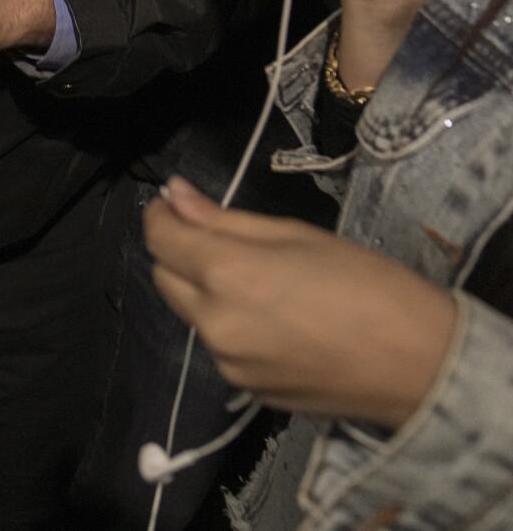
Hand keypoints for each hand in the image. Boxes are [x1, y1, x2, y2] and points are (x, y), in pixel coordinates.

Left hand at [145, 175, 456, 429]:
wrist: (424, 368)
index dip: (162, 216)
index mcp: (226, 276)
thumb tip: (173, 194)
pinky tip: (279, 324)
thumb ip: (224, 219)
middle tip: (223, 242)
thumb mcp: (298, 235)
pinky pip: (223, 349)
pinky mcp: (247, 391)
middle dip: (181, 255)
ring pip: (193, 316)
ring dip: (208, 296)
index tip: (174, 203)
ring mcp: (229, 364)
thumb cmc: (370, 286)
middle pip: (165, 279)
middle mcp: (215, 324)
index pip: (161, 239)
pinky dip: (234, 330)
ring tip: (266, 287)